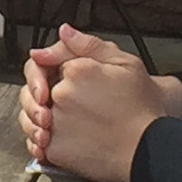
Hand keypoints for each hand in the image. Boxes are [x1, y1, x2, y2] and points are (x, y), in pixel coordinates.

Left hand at [20, 28, 181, 181]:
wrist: (148, 150)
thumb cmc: (142, 109)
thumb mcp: (125, 64)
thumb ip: (89, 45)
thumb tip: (64, 31)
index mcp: (76, 70)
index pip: (49, 63)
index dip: (59, 72)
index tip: (70, 82)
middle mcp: (61, 95)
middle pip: (38, 89)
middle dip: (49, 94)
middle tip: (77, 105)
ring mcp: (56, 123)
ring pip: (32, 116)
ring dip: (42, 118)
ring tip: (71, 123)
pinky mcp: (54, 149)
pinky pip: (36, 141)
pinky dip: (44, 140)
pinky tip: (65, 138)